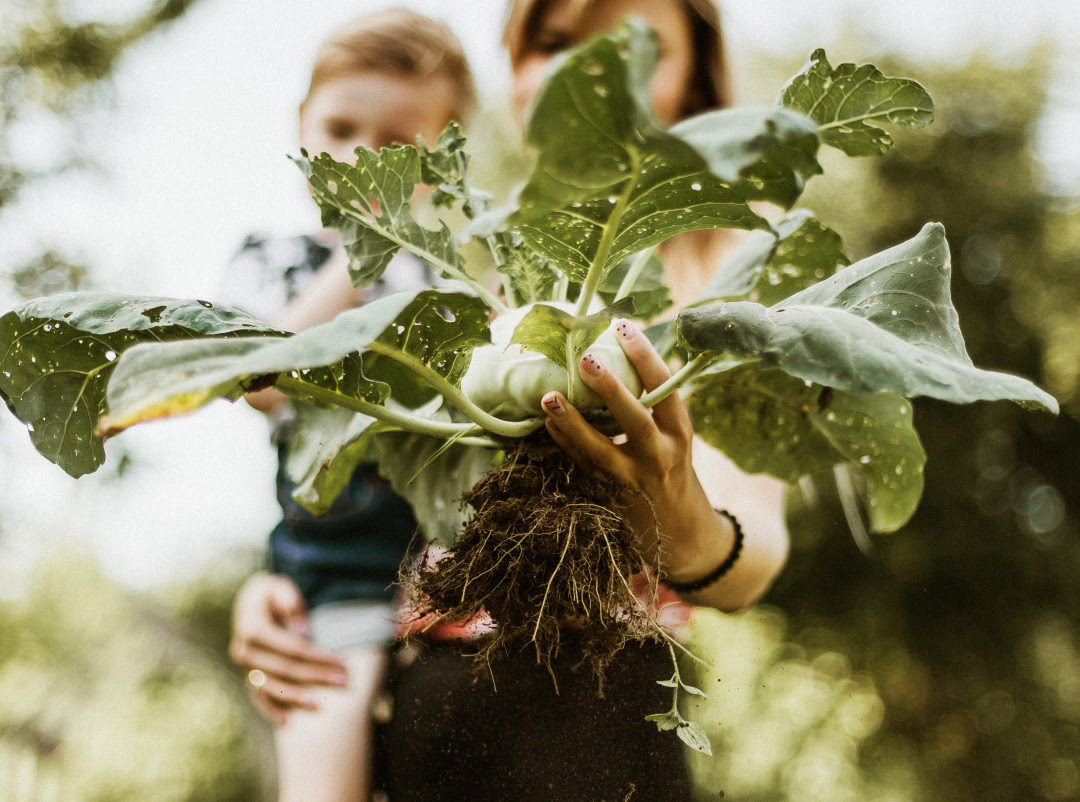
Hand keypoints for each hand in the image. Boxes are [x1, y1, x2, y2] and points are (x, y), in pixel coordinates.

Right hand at [228, 573, 347, 723]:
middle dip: (317, 677)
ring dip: (297, 698)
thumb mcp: (281, 588)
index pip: (292, 648)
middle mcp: (245, 650)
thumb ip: (292, 607)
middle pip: (286, 669)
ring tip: (320, 706)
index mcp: (253, 628)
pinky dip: (271, 710)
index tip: (343, 663)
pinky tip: (288, 722)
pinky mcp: (248, 676)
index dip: (319, 657)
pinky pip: (258, 696)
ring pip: (272, 687)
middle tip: (345, 683)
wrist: (249, 601)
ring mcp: (245, 666)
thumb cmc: (272, 594)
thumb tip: (302, 635)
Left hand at [541, 319, 727, 578]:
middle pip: (634, 418)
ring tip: (549, 397)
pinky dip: (564, 444)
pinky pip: (582, 466)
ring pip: (600, 449)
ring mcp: (633, 480)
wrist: (682, 534)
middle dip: (610, 388)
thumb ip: (654, 404)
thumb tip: (620, 350)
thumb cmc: (673, 470)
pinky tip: (547, 423)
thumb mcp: (675, 437)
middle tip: (585, 359)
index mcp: (680, 432)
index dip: (644, 355)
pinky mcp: (610, 498)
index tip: (621, 326)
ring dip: (572, 422)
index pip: (664, 387)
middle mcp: (660, 455)